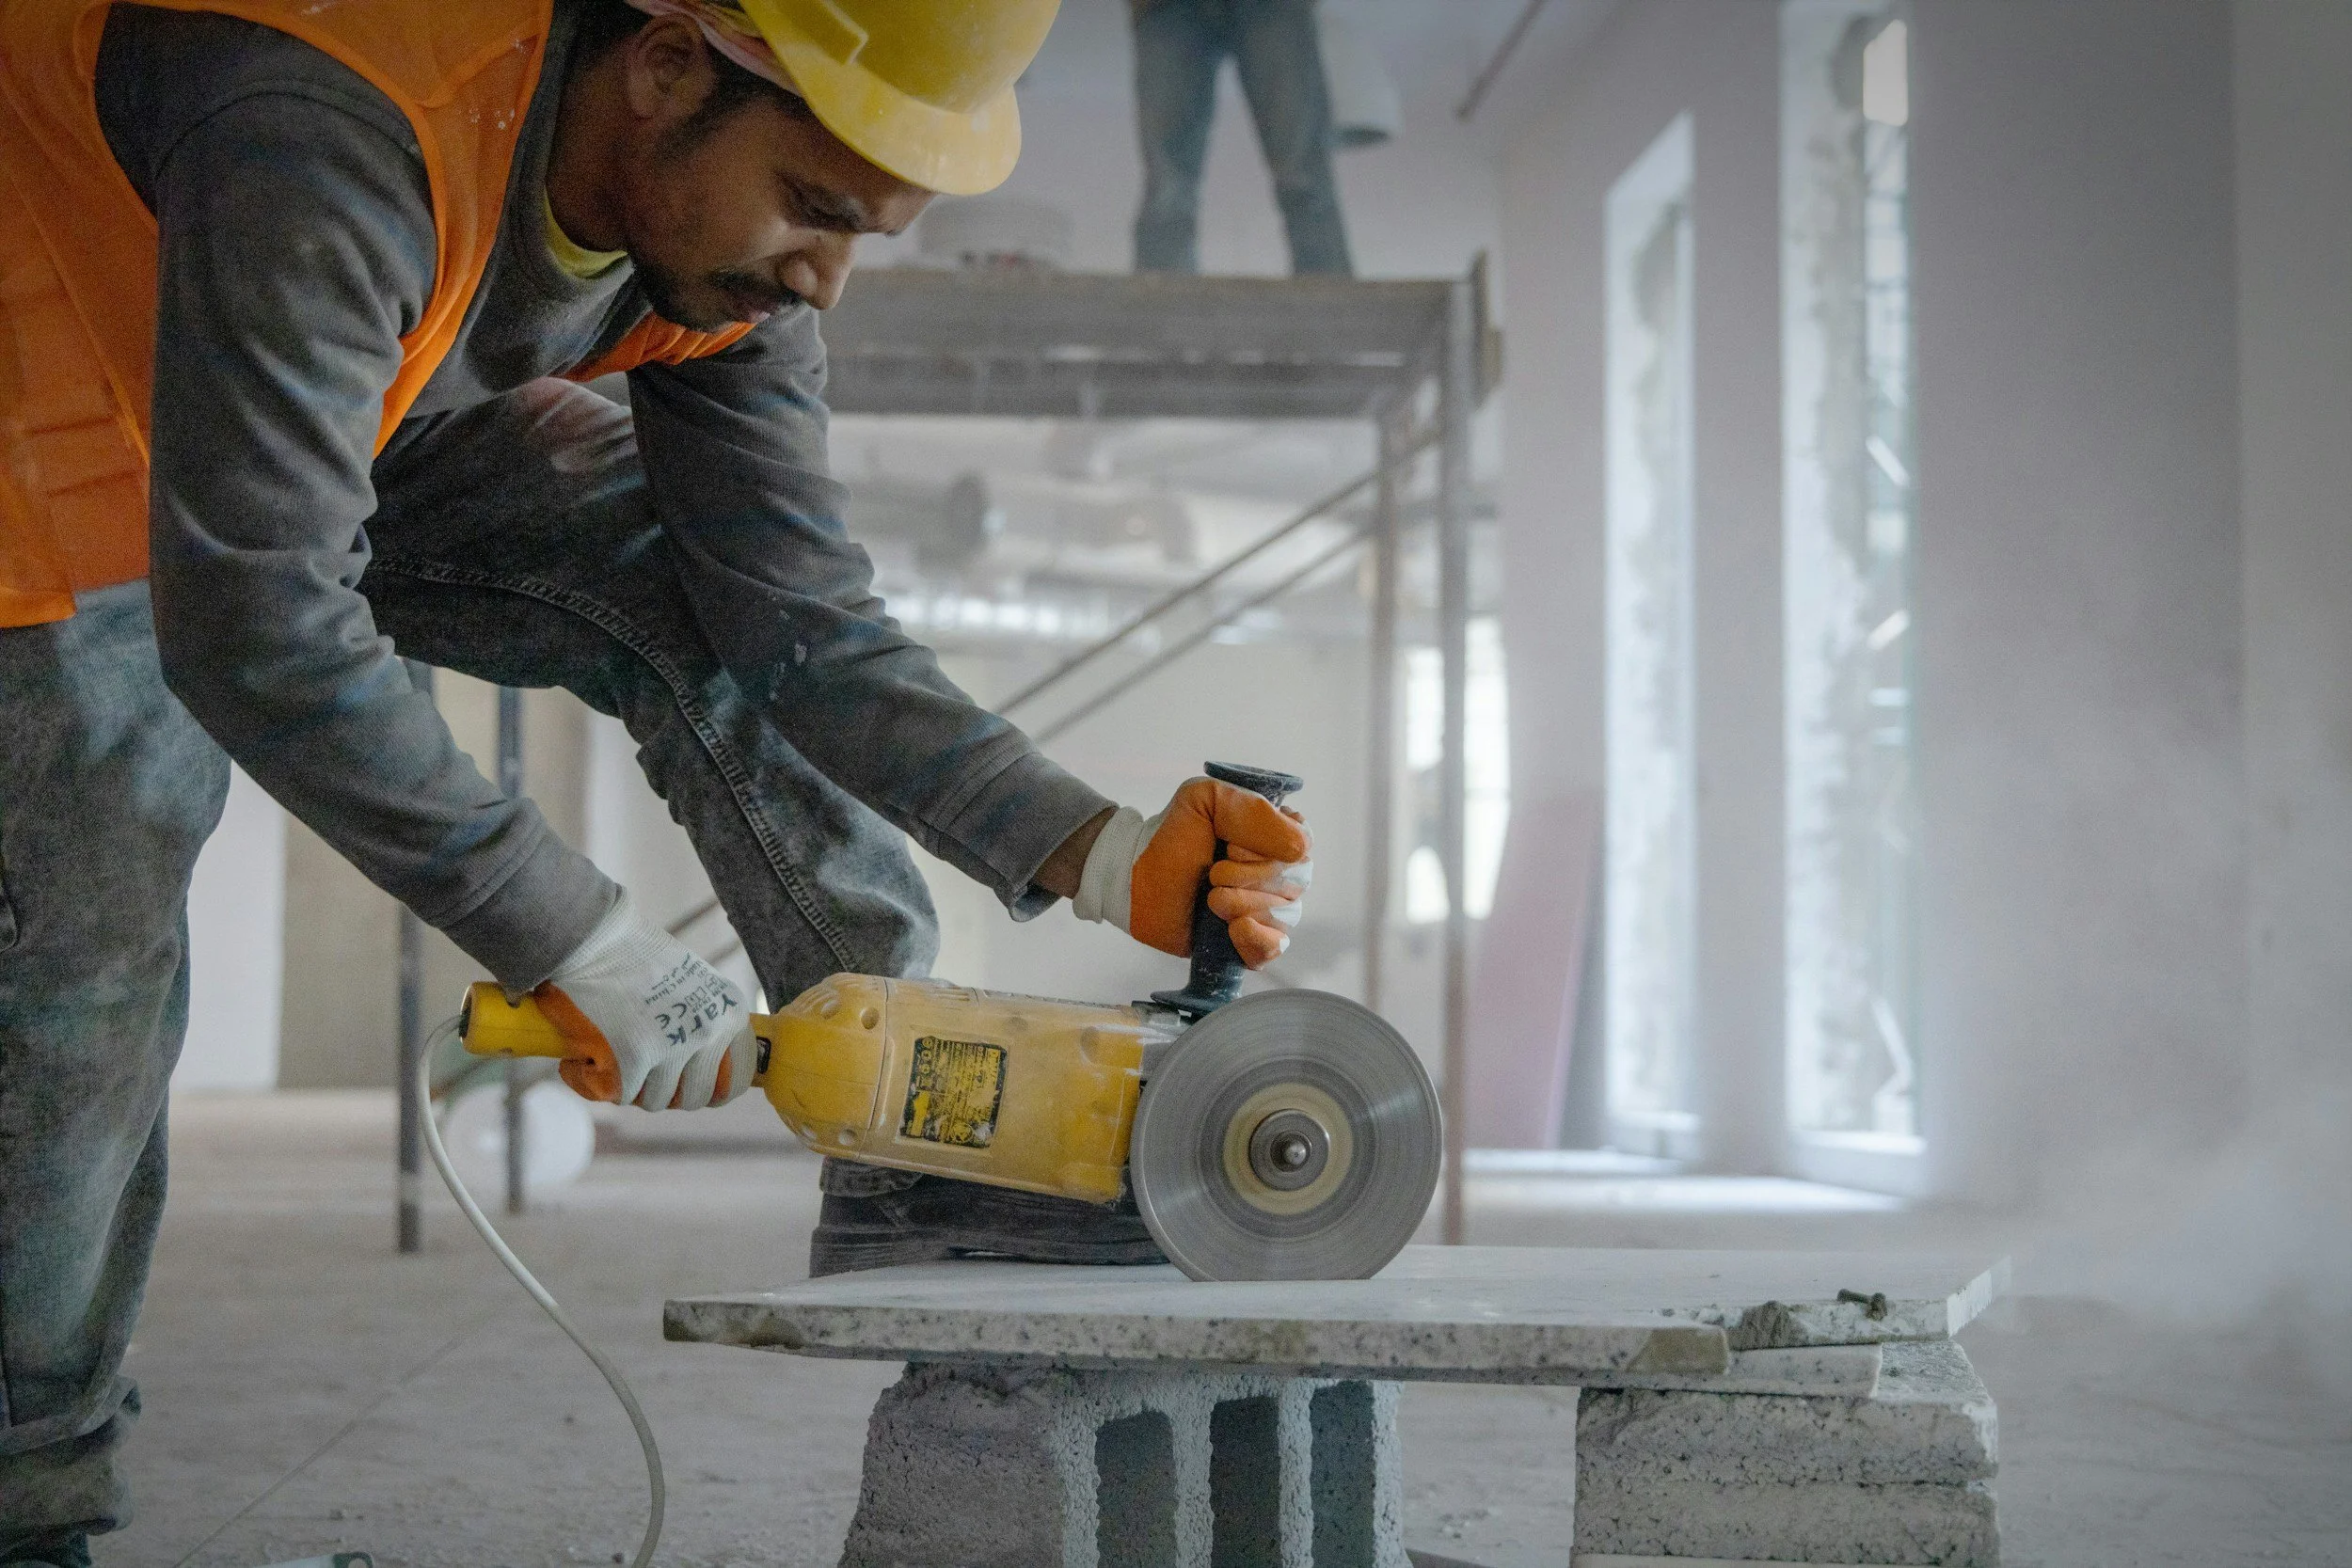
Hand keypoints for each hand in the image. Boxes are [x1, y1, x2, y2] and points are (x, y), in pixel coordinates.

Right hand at [538, 891, 757, 1110]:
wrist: (592, 936)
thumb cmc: (633, 955)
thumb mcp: (691, 983)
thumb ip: (701, 1020)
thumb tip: (697, 1067)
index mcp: (728, 1013)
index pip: (738, 1076)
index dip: (712, 1088)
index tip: (689, 1083)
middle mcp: (707, 1032)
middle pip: (696, 1096)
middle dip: (669, 1092)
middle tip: (641, 1075)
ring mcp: (671, 1049)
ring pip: (656, 1100)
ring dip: (632, 1088)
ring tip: (610, 1060)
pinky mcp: (631, 1062)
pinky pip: (618, 1095)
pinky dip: (592, 1083)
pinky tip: (579, 1065)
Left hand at [1071, 778, 1311, 967]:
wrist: (1133, 879)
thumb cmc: (1169, 836)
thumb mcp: (1205, 799)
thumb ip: (1253, 809)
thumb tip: (1299, 849)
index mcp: (1274, 835)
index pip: (1300, 846)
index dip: (1266, 849)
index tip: (1229, 846)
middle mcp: (1278, 873)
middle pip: (1294, 882)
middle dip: (1248, 878)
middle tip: (1212, 874)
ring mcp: (1266, 909)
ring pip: (1284, 915)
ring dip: (1243, 906)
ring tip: (1210, 900)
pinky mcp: (1249, 942)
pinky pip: (1275, 949)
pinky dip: (1256, 940)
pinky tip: (1232, 929)